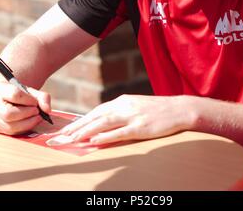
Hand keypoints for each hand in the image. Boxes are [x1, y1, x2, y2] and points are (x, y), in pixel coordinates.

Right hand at [0, 81, 50, 134]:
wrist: (5, 95)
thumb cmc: (19, 92)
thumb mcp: (31, 90)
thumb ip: (42, 97)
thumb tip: (47, 110)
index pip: (15, 95)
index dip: (28, 100)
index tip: (36, 102)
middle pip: (9, 114)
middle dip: (27, 114)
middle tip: (37, 111)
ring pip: (10, 126)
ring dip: (27, 123)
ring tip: (36, 117)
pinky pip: (11, 132)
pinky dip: (23, 128)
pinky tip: (30, 122)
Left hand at [53, 94, 195, 145]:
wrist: (179, 109)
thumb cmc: (157, 110)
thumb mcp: (136, 106)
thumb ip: (120, 112)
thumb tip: (103, 122)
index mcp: (122, 101)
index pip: (96, 111)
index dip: (81, 120)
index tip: (67, 129)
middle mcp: (124, 106)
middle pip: (96, 116)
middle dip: (78, 126)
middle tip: (62, 136)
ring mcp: (132, 116)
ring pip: (104, 123)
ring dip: (86, 131)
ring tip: (73, 139)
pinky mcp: (141, 127)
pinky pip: (120, 132)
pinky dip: (106, 137)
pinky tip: (95, 141)